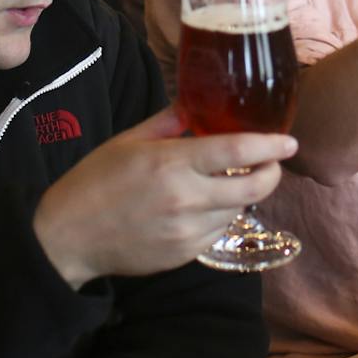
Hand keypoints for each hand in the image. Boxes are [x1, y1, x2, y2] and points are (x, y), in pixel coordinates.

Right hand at [31, 106, 294, 289]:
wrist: (69, 237)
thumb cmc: (95, 181)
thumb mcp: (129, 141)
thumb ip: (170, 121)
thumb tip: (198, 103)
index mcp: (171, 163)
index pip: (238, 150)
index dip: (270, 144)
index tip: (288, 140)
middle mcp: (186, 199)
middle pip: (254, 187)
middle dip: (271, 173)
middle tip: (271, 162)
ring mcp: (187, 231)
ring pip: (239, 211)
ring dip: (243, 194)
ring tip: (230, 180)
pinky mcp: (185, 254)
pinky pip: (219, 231)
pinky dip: (221, 216)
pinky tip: (204, 205)